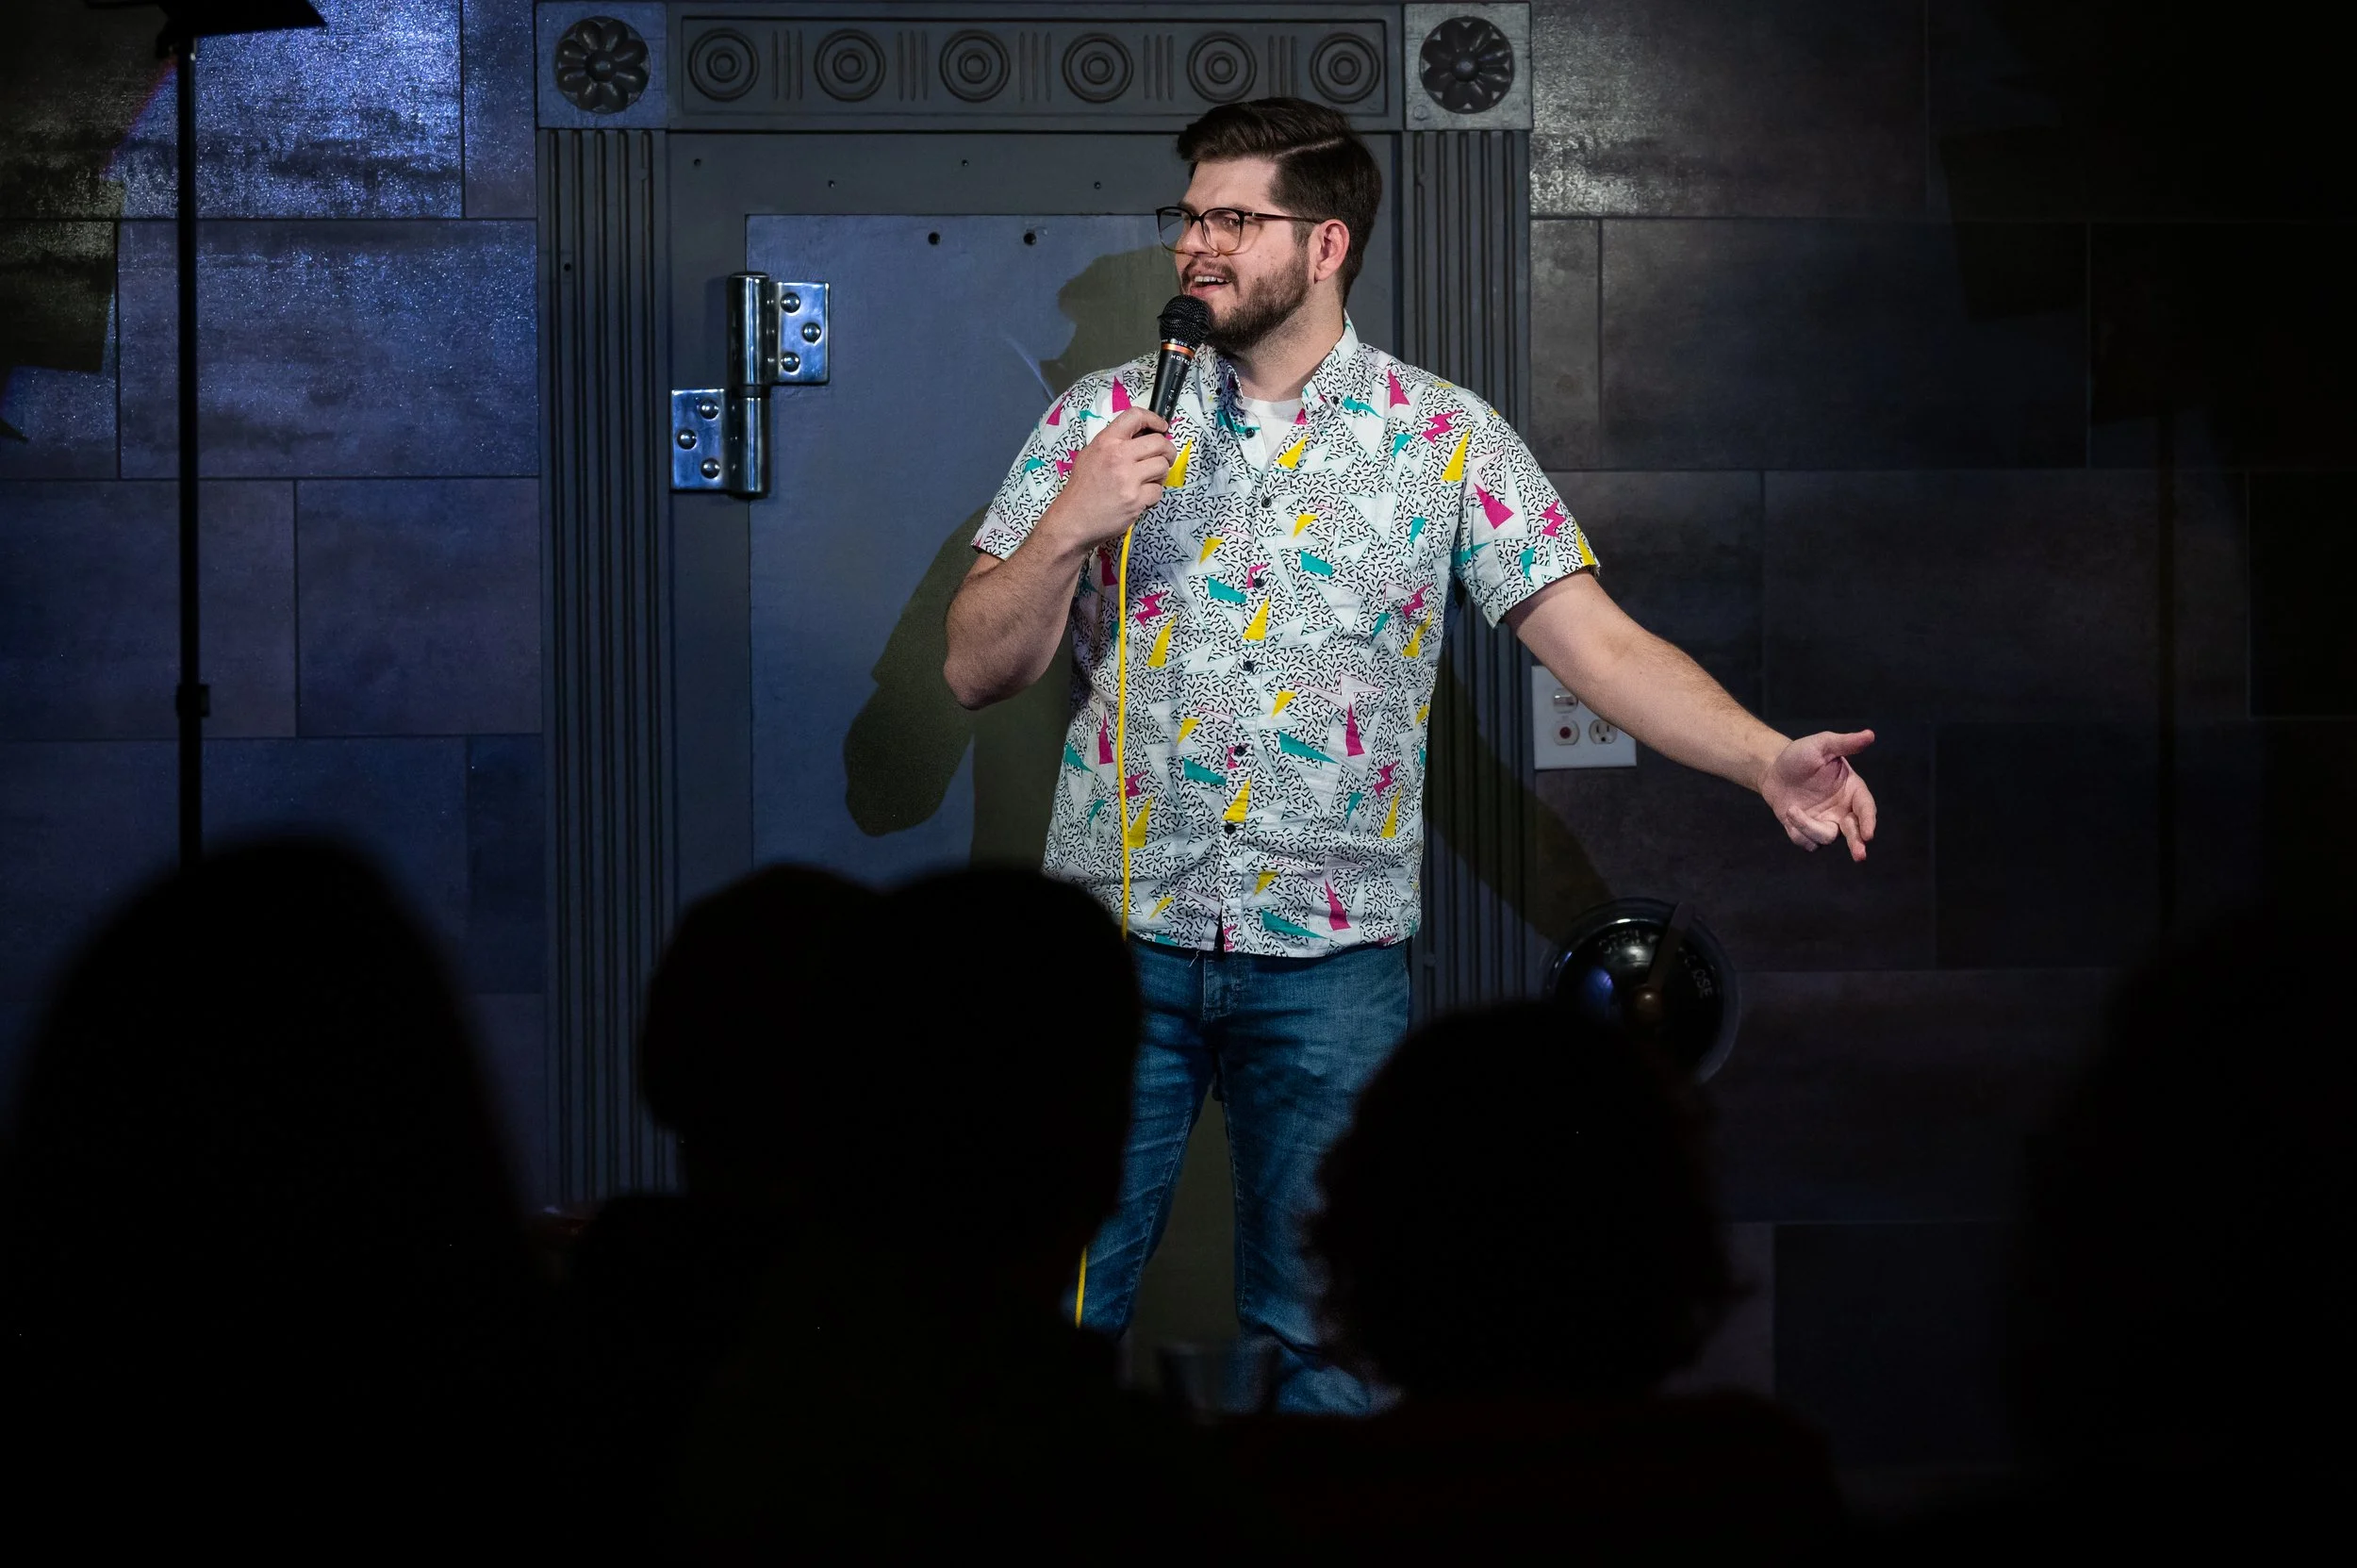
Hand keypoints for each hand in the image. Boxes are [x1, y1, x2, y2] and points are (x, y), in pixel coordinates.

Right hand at [1041, 410, 1172, 552]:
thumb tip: (1142, 437)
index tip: (1162, 427)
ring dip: (1161, 474)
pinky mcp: (1135, 500)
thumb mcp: (1090, 455)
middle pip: (1159, 443)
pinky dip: (1153, 495)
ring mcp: (1128, 479)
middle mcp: (1118, 456)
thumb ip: (1114, 443)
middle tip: (1165, 458)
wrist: (1072, 520)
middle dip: (1168, 450)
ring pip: (1162, 466)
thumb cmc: (1081, 489)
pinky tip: (1141, 498)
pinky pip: (1158, 491)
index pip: (1136, 416)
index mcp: (1106, 441)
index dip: (1154, 419)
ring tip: (1149, 480)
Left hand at [1762, 730, 1877, 860]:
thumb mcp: (1822, 745)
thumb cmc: (1800, 754)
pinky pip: (1806, 841)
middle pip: (1854, 832)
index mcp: (1851, 789)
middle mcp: (1841, 809)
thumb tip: (1870, 734)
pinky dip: (1798, 833)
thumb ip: (1845, 743)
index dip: (1868, 821)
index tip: (1868, 834)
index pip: (1865, 808)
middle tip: (1859, 856)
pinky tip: (1788, 814)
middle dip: (1857, 844)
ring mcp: (1824, 821)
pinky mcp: (1805, 830)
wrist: (1772, 768)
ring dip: (1810, 828)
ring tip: (1792, 810)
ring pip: (1827, 837)